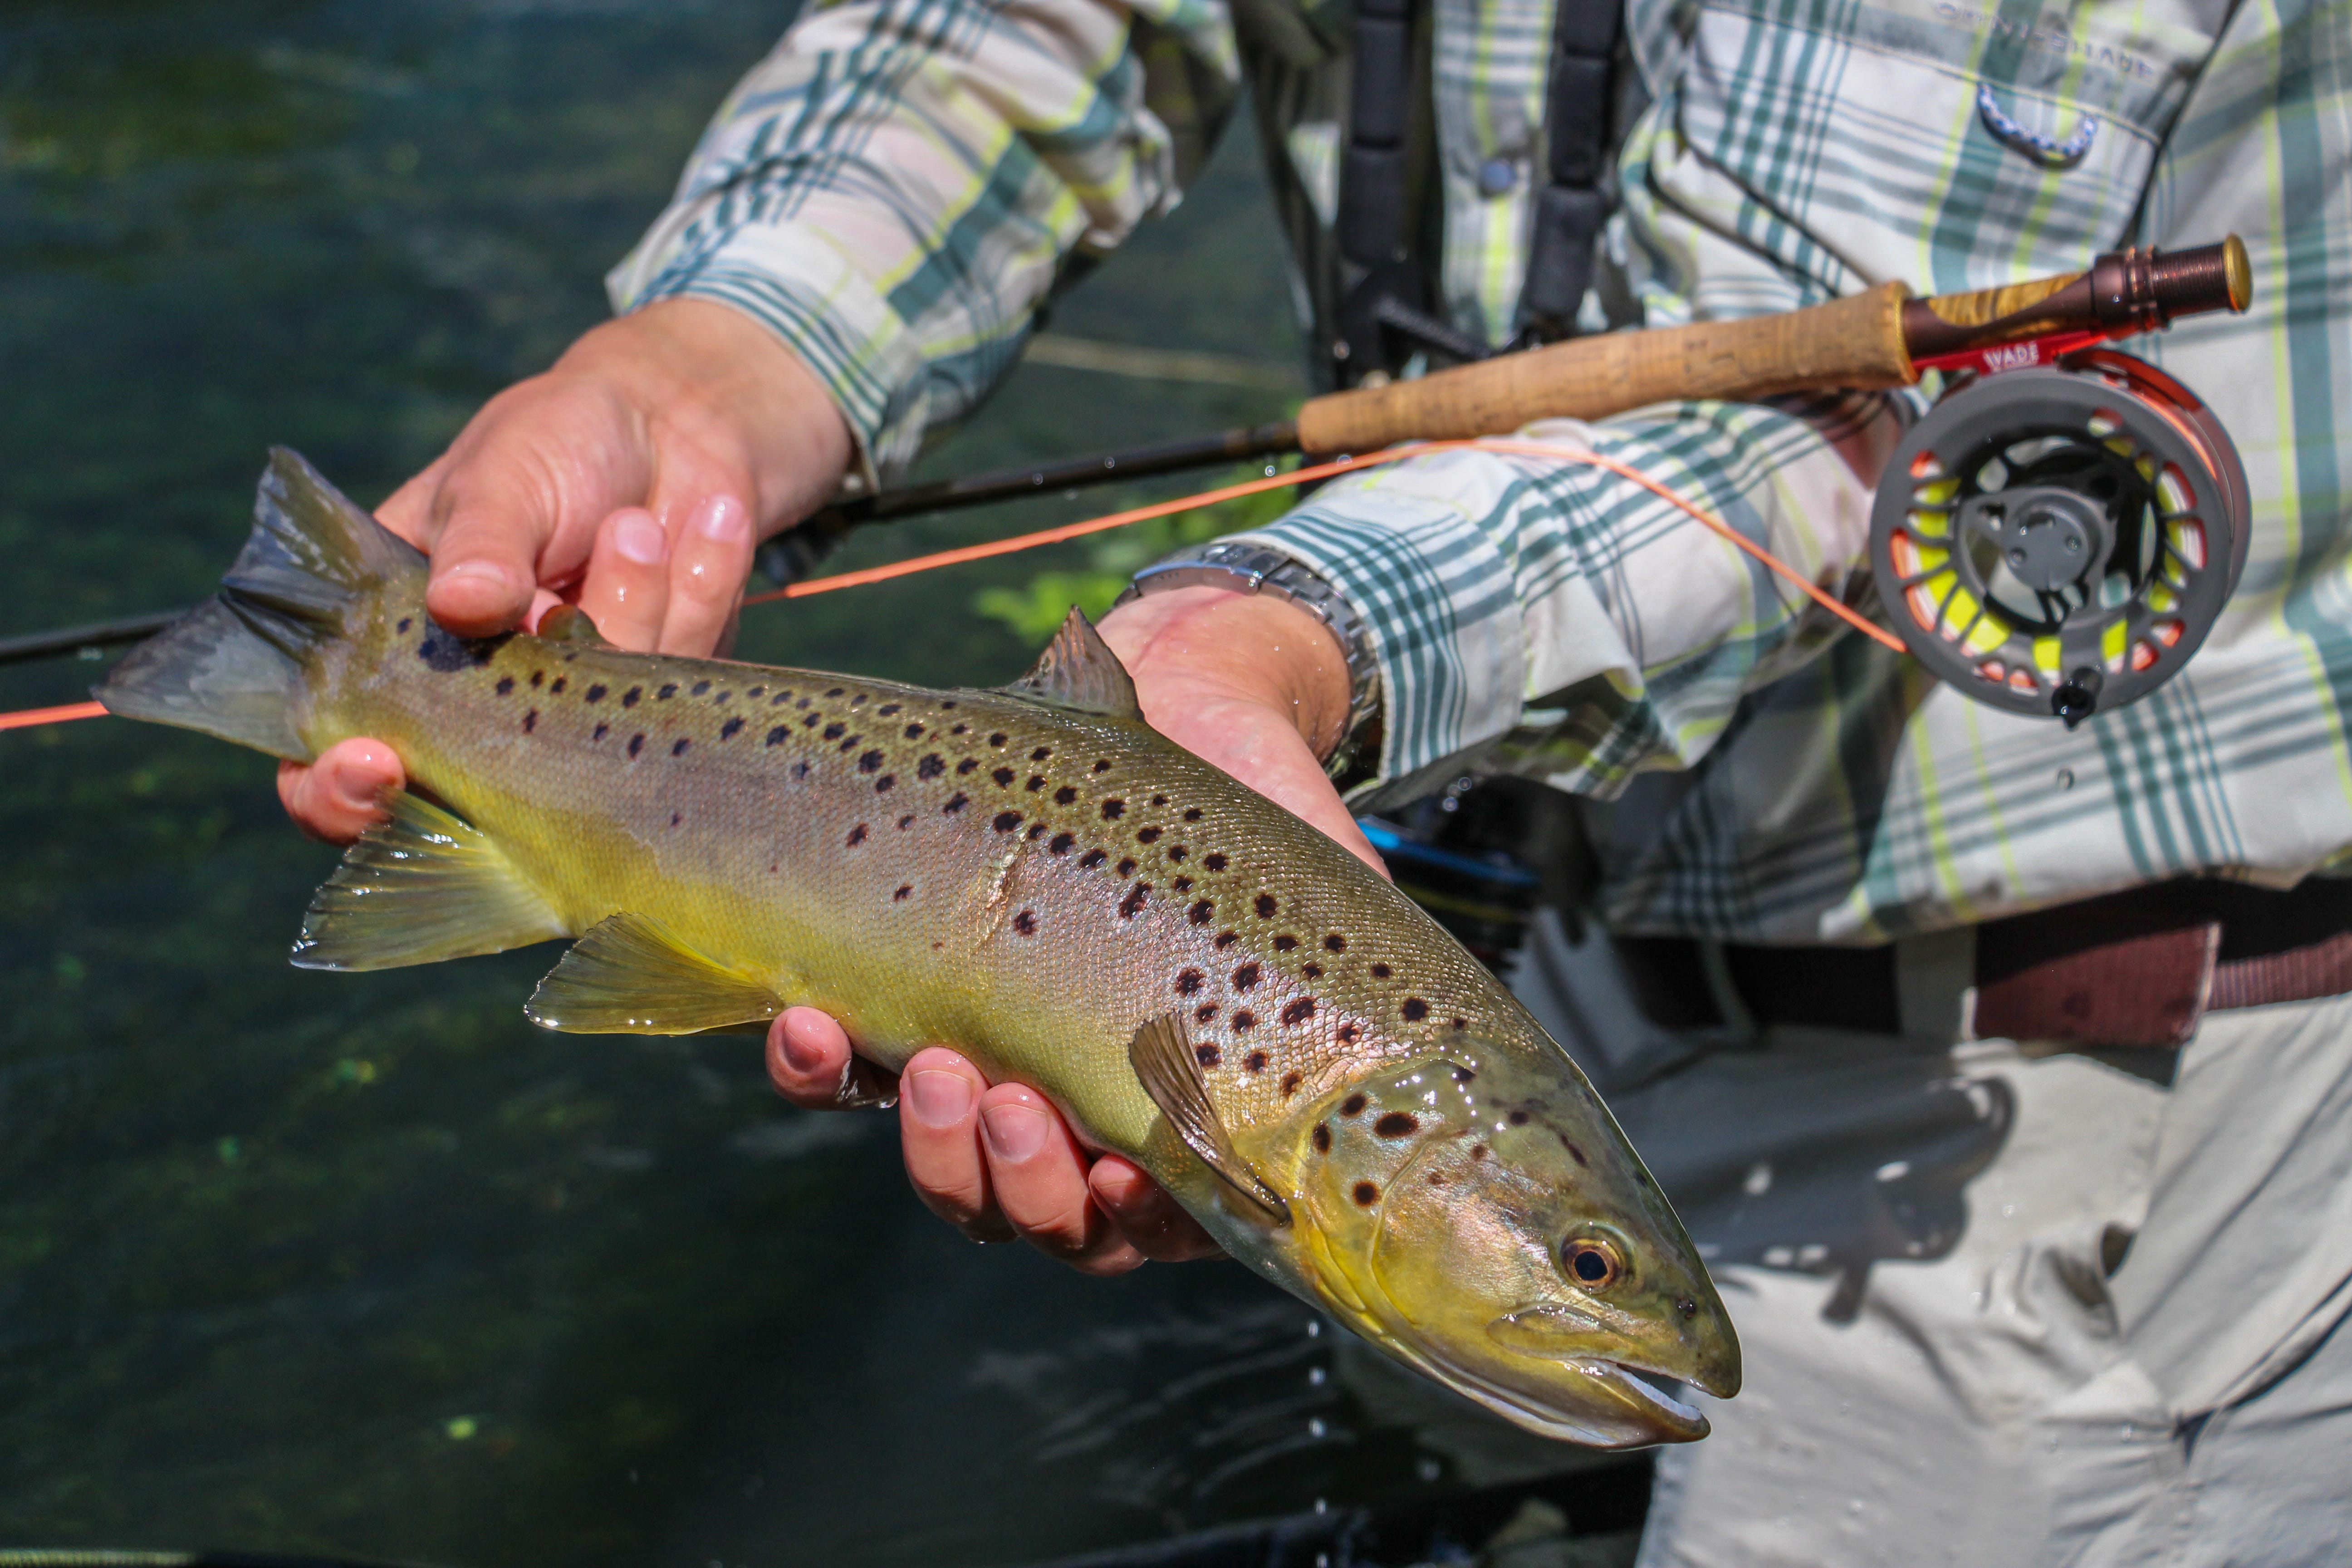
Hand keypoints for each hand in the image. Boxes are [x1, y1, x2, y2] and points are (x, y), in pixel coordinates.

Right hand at [278, 297, 852, 840]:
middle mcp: (477, 703)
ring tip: (638, 522)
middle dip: (503, 758)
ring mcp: (571, 713)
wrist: (674, 428)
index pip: (329, 751)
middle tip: (547, 642)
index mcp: (392, 647)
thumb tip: (463, 604)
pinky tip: (707, 523)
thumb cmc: (557, 443)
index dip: (333, 788)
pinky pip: (682, 680)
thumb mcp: (503, 475)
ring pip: (596, 727)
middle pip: (465, 792)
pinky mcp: (658, 703)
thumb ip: (480, 542)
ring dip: (630, 606)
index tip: (373, 765)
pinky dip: (697, 593)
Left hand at [768, 587, 1381, 1271]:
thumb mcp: (1322, 891)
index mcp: (1190, 1119)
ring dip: (931, 1145)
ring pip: (943, 1168)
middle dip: (1016, 1184)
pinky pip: (845, 1076)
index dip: (1128, 1222)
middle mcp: (1087, 1114)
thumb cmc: (1261, 806)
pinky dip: (818, 1070)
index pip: (1150, 1224)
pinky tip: (809, 1024)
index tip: (1124, 1175)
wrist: (1182, 702)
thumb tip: (1405, 1039)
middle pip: (1036, 1217)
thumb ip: (1347, 972)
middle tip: (1009, 1105)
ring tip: (936, 1072)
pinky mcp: (911, 1000)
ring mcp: (994, 1064)